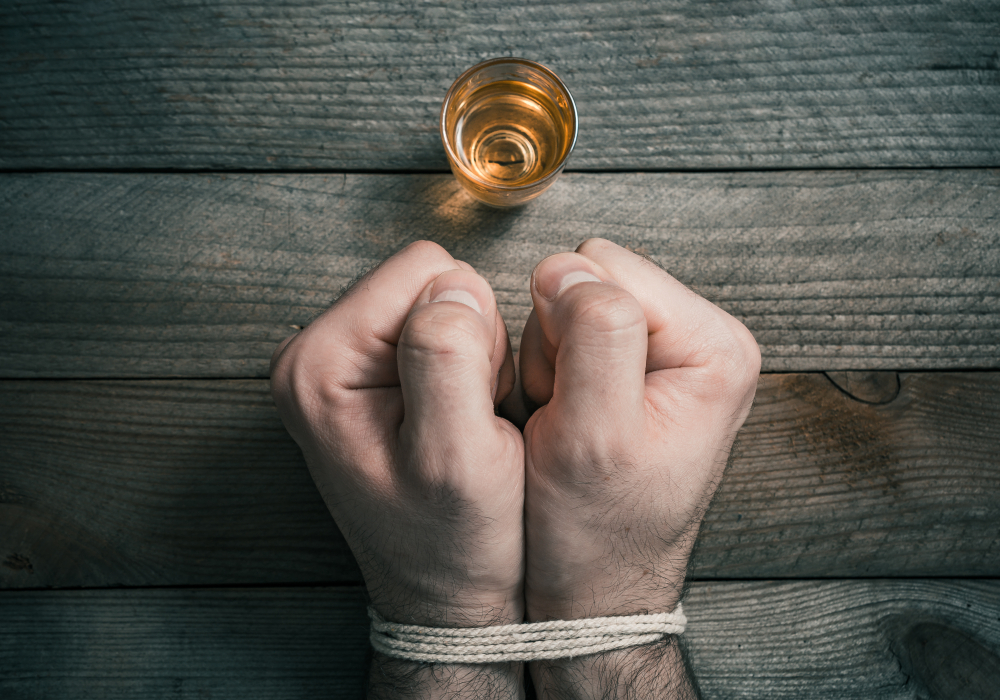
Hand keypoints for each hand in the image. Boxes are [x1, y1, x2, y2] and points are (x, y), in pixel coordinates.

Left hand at [270, 241, 524, 629]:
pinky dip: (461, 369)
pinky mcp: (360, 374)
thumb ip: (448, 358)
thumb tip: (453, 283)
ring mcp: (335, 363)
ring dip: (469, 357)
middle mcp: (312, 353)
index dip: (474, 329)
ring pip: (437, 303)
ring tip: (460, 424)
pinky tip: (453, 420)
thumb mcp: (458, 457)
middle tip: (466, 417)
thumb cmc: (452, 541)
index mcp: (320, 362)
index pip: (426, 270)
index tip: (471, 401)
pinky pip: (434, 331)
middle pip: (428, 280)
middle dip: (470, 341)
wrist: (442, 594)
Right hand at [518, 239, 759, 695]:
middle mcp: (699, 340)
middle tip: (569, 414)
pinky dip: (551, 377)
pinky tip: (566, 422)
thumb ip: (590, 337)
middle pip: (590, 282)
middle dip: (558, 346)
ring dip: (551, 366)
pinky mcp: (634, 368)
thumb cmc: (598, 531)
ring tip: (569, 425)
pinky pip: (564, 338)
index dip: (564, 331)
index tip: (573, 399)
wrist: (591, 583)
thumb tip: (567, 266)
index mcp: (713, 346)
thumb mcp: (593, 436)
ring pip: (569, 309)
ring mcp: (667, 353)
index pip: (606, 269)